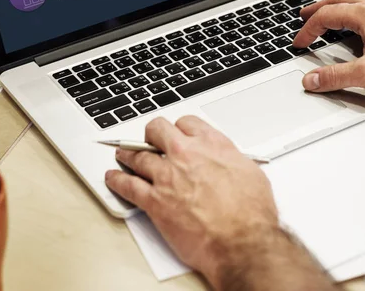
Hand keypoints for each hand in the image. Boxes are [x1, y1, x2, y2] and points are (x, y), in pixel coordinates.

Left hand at [105, 116, 278, 287]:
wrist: (241, 242)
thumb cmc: (251, 213)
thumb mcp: (250, 172)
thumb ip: (231, 160)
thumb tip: (227, 160)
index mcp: (211, 144)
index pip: (187, 122)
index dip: (180, 128)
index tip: (177, 133)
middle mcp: (186, 154)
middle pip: (157, 130)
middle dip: (151, 133)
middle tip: (148, 139)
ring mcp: (167, 176)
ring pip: (138, 156)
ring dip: (128, 154)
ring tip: (123, 154)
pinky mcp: (155, 201)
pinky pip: (128, 186)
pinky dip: (117, 181)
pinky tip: (114, 178)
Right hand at [294, 0, 364, 100]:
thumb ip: (336, 76)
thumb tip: (312, 79)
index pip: (325, 16)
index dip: (308, 30)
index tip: (300, 42)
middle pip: (337, 1)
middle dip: (317, 9)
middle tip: (304, 15)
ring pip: (354, 1)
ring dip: (335, 7)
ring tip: (327, 15)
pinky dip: (353, 11)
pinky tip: (357, 22)